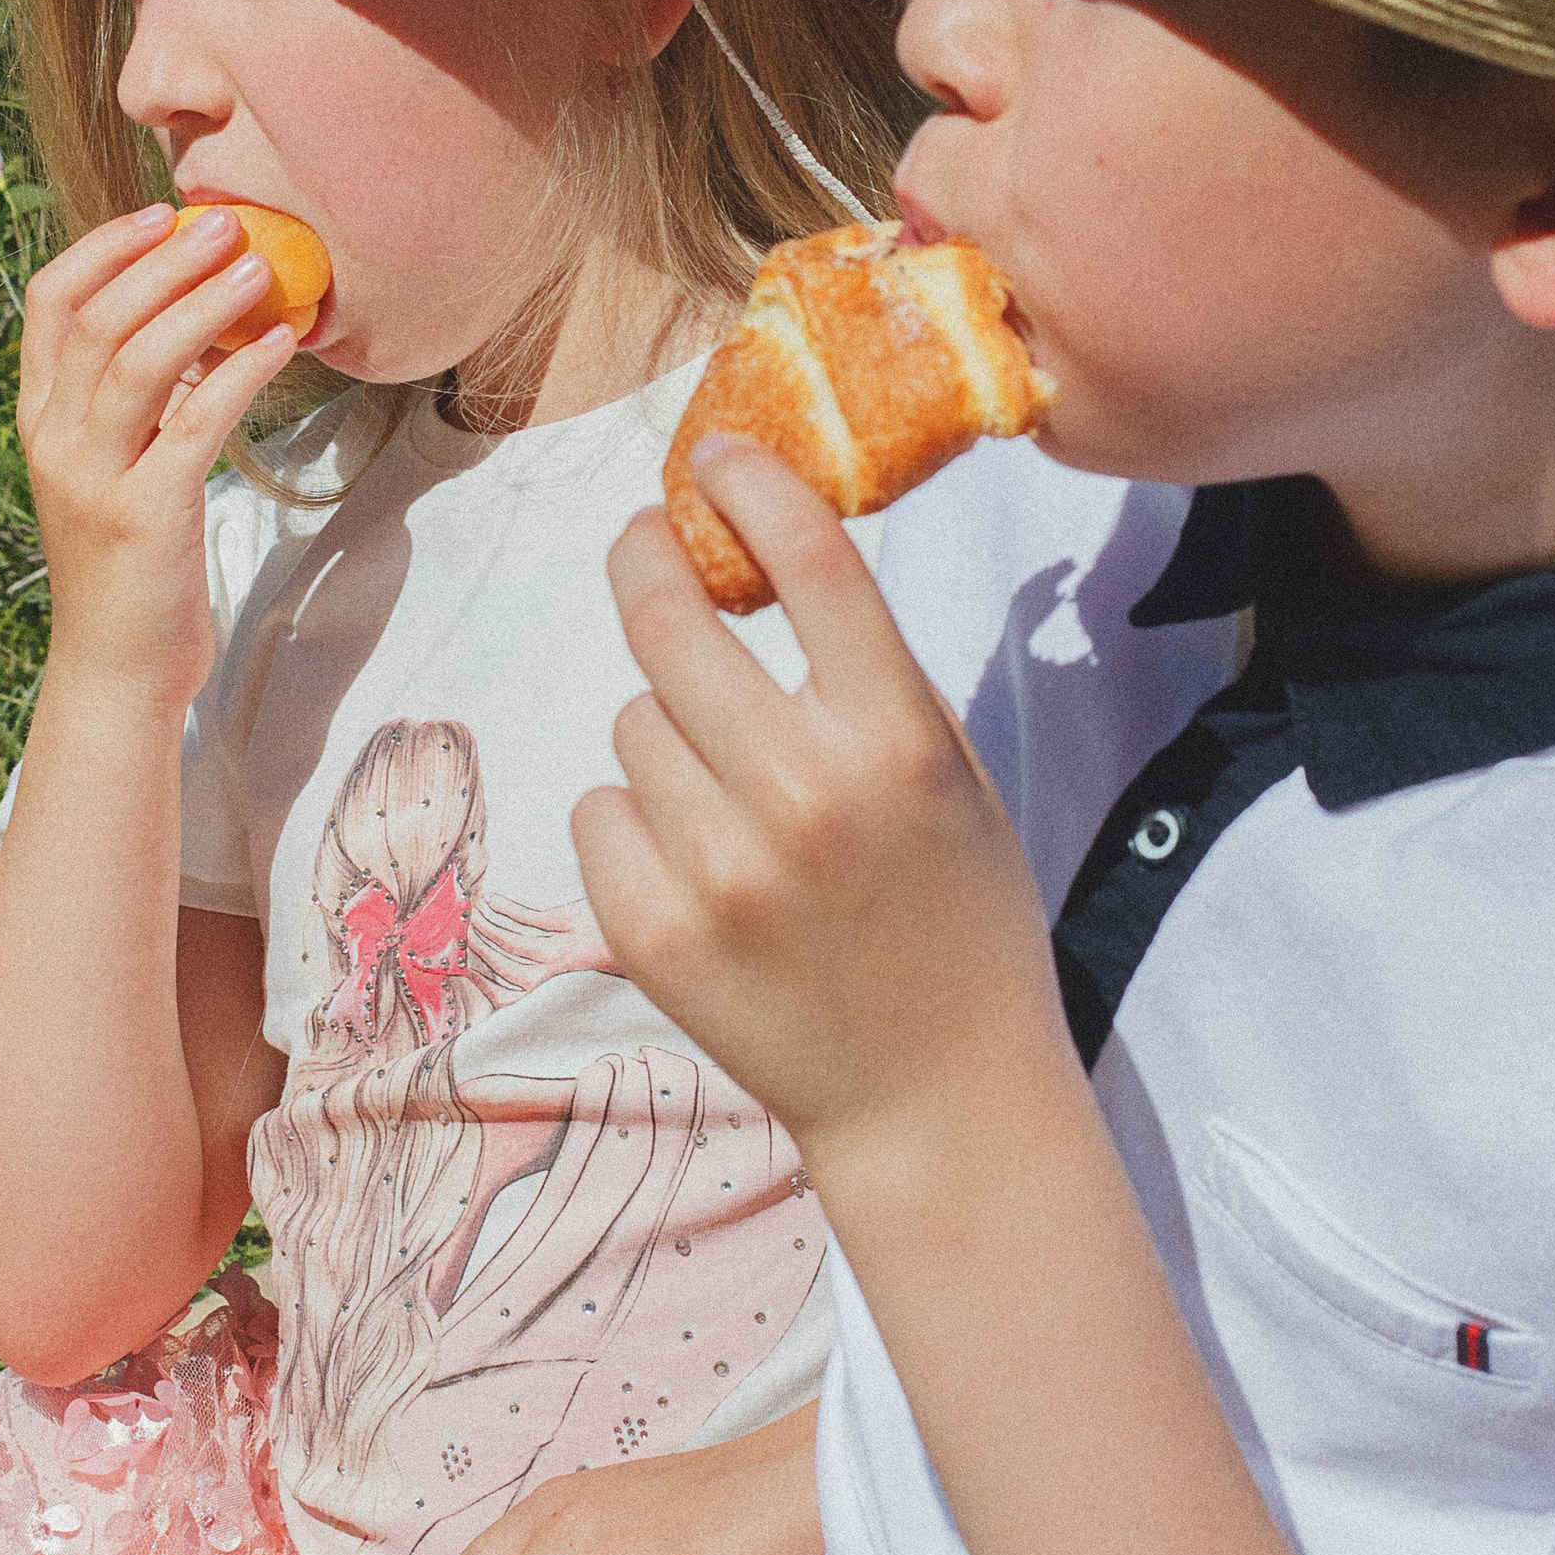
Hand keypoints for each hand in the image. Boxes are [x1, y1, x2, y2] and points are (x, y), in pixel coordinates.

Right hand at [16, 203, 299, 703]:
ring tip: (260, 266)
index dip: (103, 247)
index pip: (48, 303)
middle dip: (164, 261)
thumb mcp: (112, 467)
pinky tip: (281, 343)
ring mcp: (94, 480)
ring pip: (140, 362)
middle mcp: (54, 442)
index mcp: (39, 420)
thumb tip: (196, 316)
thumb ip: (135, 399)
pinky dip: (240, 373)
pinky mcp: (145, 517)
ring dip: (203, 304)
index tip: (161, 214)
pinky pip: (195, 423)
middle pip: (99, 319)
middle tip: (227, 222)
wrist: (117, 671)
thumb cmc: (129, 563)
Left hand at [575, 439, 1068, 1176]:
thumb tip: (762, 547)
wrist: (937, 1098)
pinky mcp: (652, 932)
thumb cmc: (955, 916)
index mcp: (896, 741)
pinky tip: (699, 864)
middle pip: (672, 620)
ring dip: (666, 732)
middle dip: (649, 562)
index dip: (748, 484)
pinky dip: (634, 820)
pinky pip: (600, 809)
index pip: (806, 560)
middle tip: (646, 544)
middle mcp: (803, 794)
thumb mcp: (954, 774)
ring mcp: (719, 869)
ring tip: (729, 795)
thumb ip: (866, 671)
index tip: (714, 457)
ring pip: (631, 721)